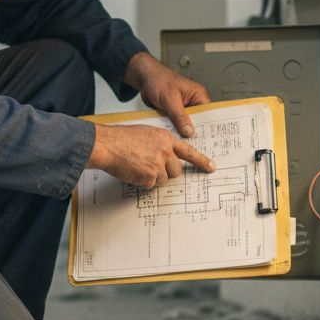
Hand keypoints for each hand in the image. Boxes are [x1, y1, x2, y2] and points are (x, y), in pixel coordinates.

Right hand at [87, 123, 215, 189]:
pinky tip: (132, 171)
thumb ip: (159, 143)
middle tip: (151, 167)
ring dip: (152, 178)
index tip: (211, 168)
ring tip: (137, 166)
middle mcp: (165, 151)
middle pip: (176, 171)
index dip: (201, 161)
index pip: (189, 151)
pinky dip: (141, 182)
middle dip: (166, 173)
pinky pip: (150, 185)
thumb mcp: (146, 133)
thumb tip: (167, 156)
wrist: (107, 145)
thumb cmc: (121, 138)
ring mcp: (158, 164)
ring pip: (164, 180)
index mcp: (165, 138)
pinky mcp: (150, 176)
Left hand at [123, 52, 210, 136]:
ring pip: (186, 124)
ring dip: (183, 132)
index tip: (207, 140)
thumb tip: (189, 132)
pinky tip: (173, 138)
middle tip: (195, 146)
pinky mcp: (174, 113)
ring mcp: (183, 108)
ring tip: (184, 144)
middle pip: (198, 121)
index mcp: (198, 95)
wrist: (144, 78)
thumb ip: (179, 116)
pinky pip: (176, 124)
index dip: (209, 127)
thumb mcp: (170, 99)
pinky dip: (174, 129)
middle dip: (195, 132)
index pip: (208, 114)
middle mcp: (193, 102)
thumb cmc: (158, 80)